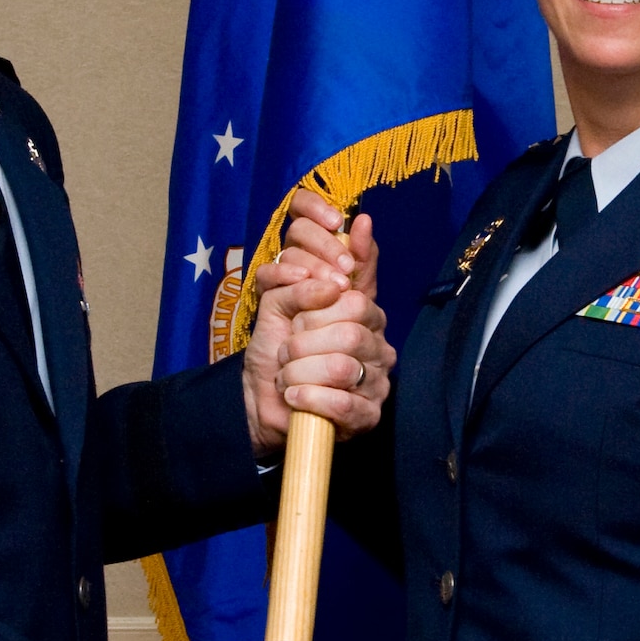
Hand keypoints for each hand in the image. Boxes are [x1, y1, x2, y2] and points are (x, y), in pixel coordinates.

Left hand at [243, 193, 393, 455]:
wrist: (261, 401)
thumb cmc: (276, 350)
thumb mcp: (284, 301)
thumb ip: (313, 267)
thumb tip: (362, 223)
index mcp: (364, 314)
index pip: (355, 295)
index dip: (317, 304)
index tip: (294, 318)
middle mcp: (378, 345)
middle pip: (349, 330)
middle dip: (303, 341)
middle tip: (286, 352)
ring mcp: (378, 382)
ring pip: (343, 367)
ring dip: (300, 372)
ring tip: (286, 378)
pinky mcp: (369, 417)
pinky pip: (343, 404)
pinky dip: (308, 400)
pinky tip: (293, 398)